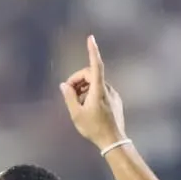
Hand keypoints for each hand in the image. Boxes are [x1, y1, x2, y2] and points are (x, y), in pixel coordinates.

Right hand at [59, 35, 126, 150]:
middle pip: (91, 75)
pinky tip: (87, 107)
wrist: (113, 141)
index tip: (91, 39)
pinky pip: (101, 91)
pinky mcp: (116, 101)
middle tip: (68, 92)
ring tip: (77, 103)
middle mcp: (108, 89)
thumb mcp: (76, 114)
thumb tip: (64, 85)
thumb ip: (69, 97)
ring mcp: (113, 95)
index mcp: (98, 90)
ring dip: (84, 88)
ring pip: (96, 84)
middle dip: (78, 80)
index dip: (92, 51)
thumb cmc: (94, 128)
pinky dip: (92, 94)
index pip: (95, 66)